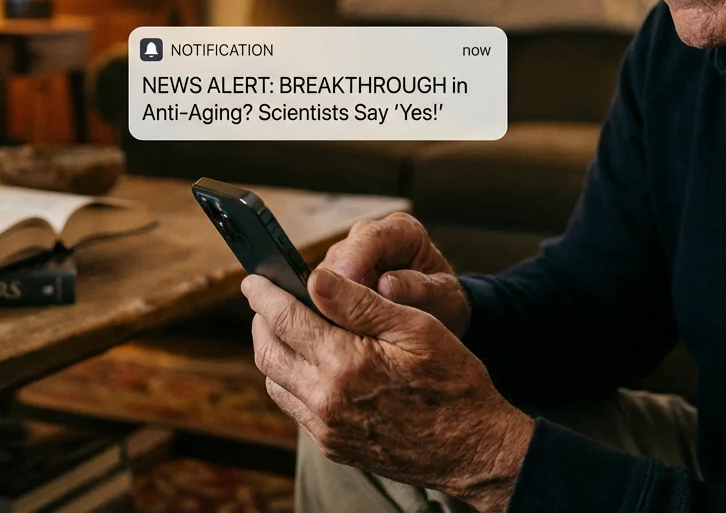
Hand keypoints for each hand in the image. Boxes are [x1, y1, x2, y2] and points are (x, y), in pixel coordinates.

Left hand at [243, 268, 533, 511]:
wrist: (473, 449)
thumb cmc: (452, 381)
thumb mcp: (415, 328)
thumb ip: (360, 303)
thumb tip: (314, 277)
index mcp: (346, 363)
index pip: (283, 319)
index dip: (263, 294)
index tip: (253, 279)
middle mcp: (326, 399)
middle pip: (267, 352)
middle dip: (260, 320)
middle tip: (265, 299)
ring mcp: (327, 427)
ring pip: (275, 381)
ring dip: (272, 350)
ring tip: (284, 327)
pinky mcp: (333, 444)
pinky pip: (293, 407)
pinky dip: (289, 379)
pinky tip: (307, 363)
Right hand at [323, 212, 471, 337]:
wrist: (439, 314)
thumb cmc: (443, 301)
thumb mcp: (442, 296)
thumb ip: (419, 288)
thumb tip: (387, 285)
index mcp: (402, 231)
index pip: (372, 238)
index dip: (355, 258)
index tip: (345, 280)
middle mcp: (369, 239)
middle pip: (341, 254)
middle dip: (334, 282)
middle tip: (331, 311)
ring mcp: (349, 258)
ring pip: (325, 273)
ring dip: (325, 298)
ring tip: (332, 324)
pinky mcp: (335, 280)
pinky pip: (321, 292)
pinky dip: (324, 308)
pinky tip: (327, 328)